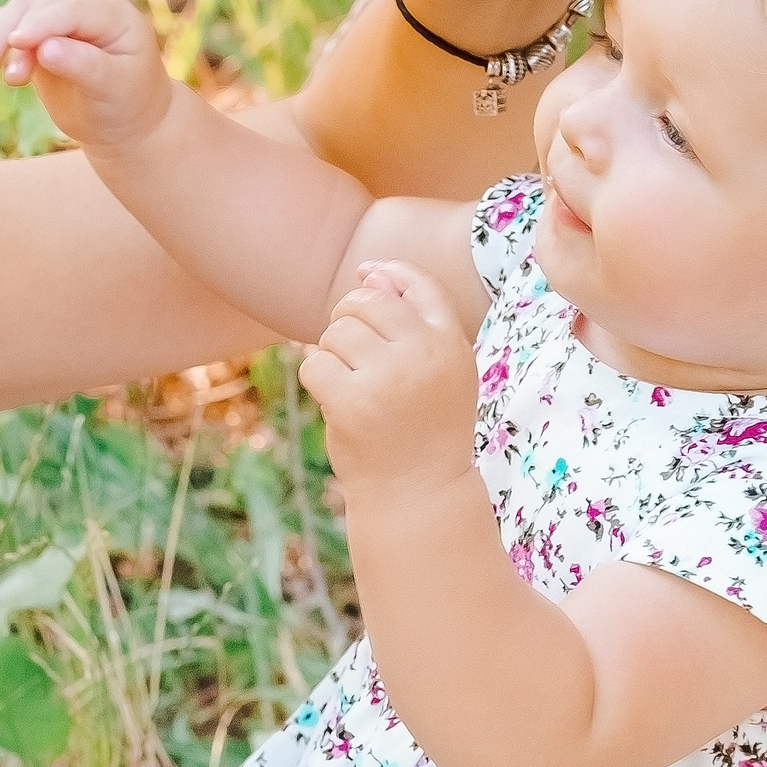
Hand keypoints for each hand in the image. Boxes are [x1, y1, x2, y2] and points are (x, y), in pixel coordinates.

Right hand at [0, 0, 180, 151]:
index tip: (16, 43)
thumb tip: (44, 49)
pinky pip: (10, 29)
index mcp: (114, 15)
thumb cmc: (126, 105)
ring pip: (18, 12)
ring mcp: (61, 20)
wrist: (123, 124)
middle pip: (39, 5)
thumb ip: (83, 66)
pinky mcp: (40, 37)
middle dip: (10, 32)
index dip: (42, 23)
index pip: (72, 9)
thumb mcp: (113, 88)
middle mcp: (86, 9)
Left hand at [301, 259, 475, 490]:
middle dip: (347, 320)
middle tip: (352, 354)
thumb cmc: (423, 429)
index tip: (367, 274)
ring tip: (350, 385)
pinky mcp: (354, 402)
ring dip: (332, 354)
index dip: (390, 273)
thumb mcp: (436, 372)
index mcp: (451, 344)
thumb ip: (412, 321)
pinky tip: (336, 401)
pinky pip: (315, 364)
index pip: (421, 285)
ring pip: (336, 332)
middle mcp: (425, 355)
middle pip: (366, 302)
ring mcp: (389, 378)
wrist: (417, 494)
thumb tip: (370, 273)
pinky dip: (317, 380)